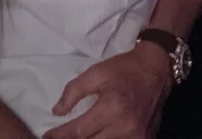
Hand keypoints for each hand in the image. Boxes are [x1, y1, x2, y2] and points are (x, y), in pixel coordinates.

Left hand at [43, 43, 172, 138]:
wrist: (155, 70)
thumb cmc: (123, 69)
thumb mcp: (95, 72)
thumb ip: (74, 91)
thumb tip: (57, 112)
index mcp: (111, 108)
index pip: (79, 130)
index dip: (60, 135)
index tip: (47, 136)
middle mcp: (125, 127)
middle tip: (58, 137)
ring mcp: (137, 137)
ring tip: (76, 136)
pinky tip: (96, 136)